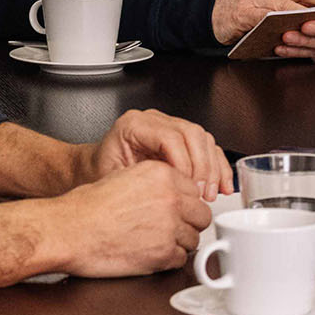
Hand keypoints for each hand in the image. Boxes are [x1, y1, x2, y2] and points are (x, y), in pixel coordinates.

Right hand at [35, 160, 214, 277]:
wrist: (68, 230)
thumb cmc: (87, 207)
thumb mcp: (126, 177)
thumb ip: (156, 184)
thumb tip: (176, 194)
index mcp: (162, 174)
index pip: (194, 190)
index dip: (184, 203)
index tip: (175, 211)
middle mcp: (171, 198)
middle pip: (201, 215)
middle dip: (188, 223)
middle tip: (168, 228)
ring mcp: (170, 227)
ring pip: (194, 239)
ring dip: (178, 243)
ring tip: (154, 242)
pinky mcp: (163, 254)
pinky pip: (180, 259)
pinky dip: (168, 260)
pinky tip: (149, 254)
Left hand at [80, 109, 230, 199]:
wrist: (93, 169)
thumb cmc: (99, 173)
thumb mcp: (113, 178)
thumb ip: (142, 180)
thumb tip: (172, 192)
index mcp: (135, 125)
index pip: (171, 137)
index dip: (184, 164)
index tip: (187, 188)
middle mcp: (154, 120)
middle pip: (192, 135)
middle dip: (202, 167)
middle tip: (201, 194)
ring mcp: (169, 126)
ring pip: (203, 139)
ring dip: (212, 168)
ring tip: (209, 194)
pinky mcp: (180, 138)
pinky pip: (206, 147)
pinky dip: (217, 166)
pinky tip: (221, 184)